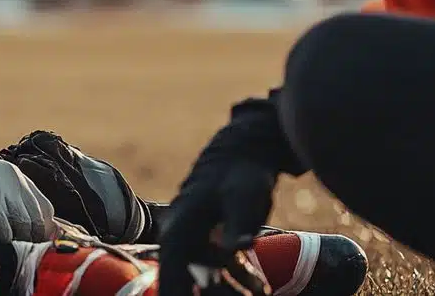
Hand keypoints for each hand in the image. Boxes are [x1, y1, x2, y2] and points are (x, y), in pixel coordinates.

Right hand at [0, 137, 56, 242]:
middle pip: (39, 216)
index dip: (45, 229)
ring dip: (19, 236)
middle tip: (20, 243)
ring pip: (25, 219)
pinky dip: (5, 233)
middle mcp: (13, 176)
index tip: (36, 242)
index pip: (47, 207)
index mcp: (16, 176)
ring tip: (6, 237)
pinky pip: (4, 219)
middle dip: (33, 236)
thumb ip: (12, 205)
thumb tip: (34, 231)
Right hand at [157, 94, 303, 295]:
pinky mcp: (215, 242)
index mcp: (180, 232)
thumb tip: (237, 249)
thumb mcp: (241, 198)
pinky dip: (239, 283)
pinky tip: (261, 289)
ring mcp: (199, 243)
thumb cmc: (240, 173)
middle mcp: (183, 241)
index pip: (173, 280)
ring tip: (259, 295)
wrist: (247, 153)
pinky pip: (222, 272)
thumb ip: (237, 225)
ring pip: (208, 282)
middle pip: (190, 284)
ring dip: (230, 292)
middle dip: (213, 294)